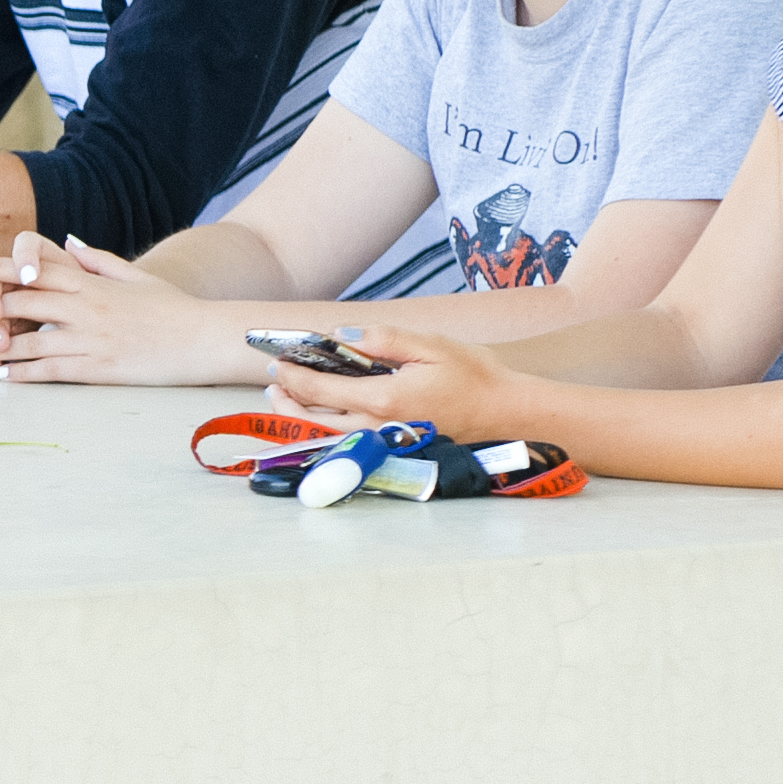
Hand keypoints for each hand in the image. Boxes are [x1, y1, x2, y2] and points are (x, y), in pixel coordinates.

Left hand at [0, 231, 259, 388]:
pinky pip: (50, 370)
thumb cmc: (172, 308)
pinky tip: (1, 377)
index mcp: (91, 283)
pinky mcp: (97, 368)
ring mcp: (90, 339)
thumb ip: (97, 259)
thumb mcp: (134, 275)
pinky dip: (21, 374)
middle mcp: (85, 308)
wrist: (203, 337)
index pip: (32, 270)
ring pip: (29, 340)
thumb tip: (67, 241)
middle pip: (22, 303)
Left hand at [265, 319, 522, 440]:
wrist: (507, 414)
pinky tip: (322, 415)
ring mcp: (386, 441)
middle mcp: (378, 426)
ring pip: (330, 433)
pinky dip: (326, 428)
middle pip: (317, 417)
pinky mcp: (395, 447)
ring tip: (286, 398)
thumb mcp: (432, 346)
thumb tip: (343, 335)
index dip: (294, 375)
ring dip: (303, 415)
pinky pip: (349, 440)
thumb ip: (385, 340)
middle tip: (274, 380)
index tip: (278, 360)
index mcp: (384, 398)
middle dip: (289, 398)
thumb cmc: (475, 377)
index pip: (322, 389)